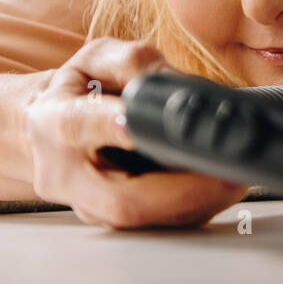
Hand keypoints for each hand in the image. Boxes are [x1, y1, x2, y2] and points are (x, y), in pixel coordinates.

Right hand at [22, 38, 249, 228]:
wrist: (47, 129)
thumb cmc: (79, 91)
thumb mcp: (97, 60)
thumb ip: (134, 62)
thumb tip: (178, 84)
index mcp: (58, 121)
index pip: (82, 126)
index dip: (112, 128)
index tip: (139, 128)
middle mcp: (69, 173)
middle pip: (122, 199)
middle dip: (182, 193)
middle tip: (228, 176)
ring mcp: (90, 205)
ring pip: (145, 221)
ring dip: (197, 204)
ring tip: (235, 180)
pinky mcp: (112, 220)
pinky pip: (156, 223)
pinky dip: (195, 209)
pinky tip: (219, 191)